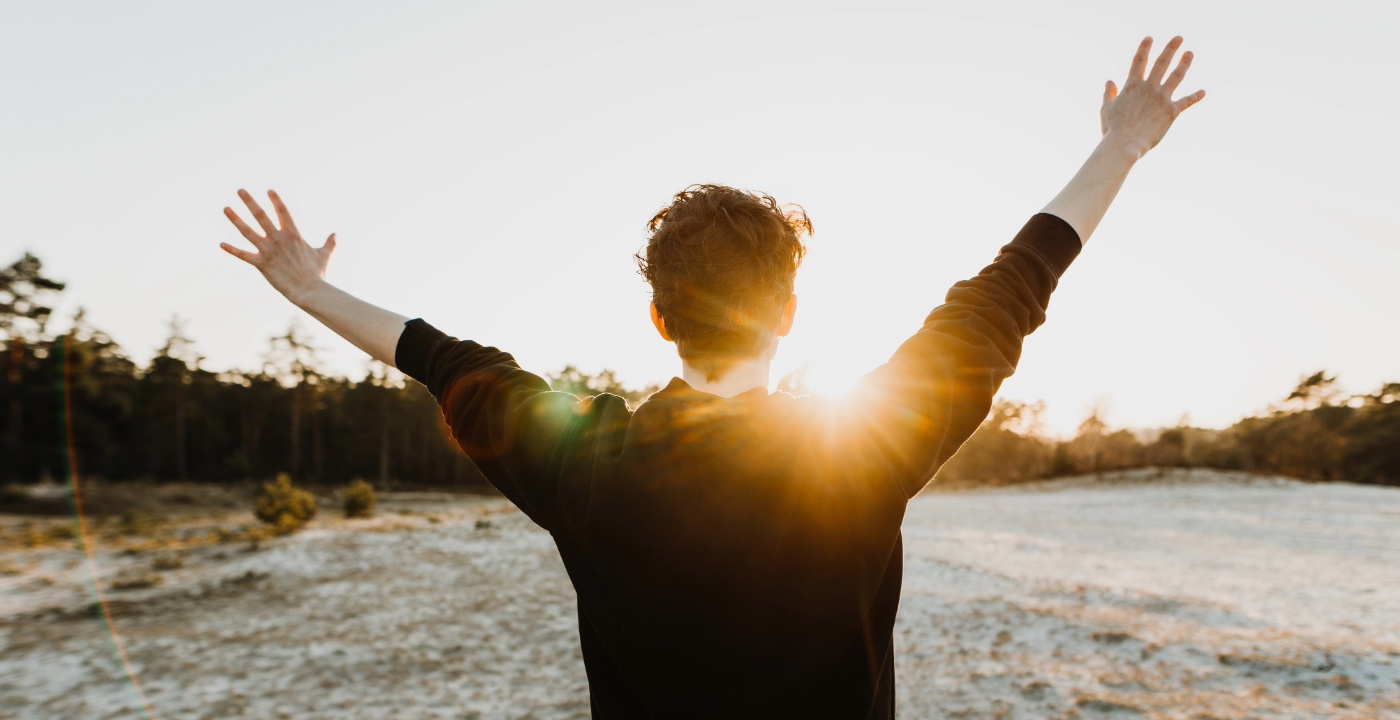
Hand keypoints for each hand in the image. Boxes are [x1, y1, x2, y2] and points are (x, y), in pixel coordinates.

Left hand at [221, 189, 336, 305]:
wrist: (309, 290)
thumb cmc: (317, 273)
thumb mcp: (324, 255)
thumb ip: (329, 243)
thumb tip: (336, 234)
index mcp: (294, 234)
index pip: (283, 212)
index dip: (276, 200)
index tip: (269, 190)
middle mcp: (279, 239)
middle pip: (261, 216)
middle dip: (249, 202)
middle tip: (240, 190)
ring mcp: (269, 250)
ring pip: (248, 231)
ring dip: (235, 219)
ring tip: (225, 208)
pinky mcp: (261, 263)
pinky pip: (243, 255)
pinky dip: (231, 250)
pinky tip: (220, 244)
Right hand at [1100, 36, 1205, 159]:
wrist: (1125, 144)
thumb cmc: (1113, 129)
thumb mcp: (1106, 109)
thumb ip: (1108, 94)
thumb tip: (1109, 81)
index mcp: (1132, 86)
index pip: (1139, 61)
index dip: (1144, 48)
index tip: (1150, 38)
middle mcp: (1149, 87)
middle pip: (1162, 62)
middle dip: (1171, 48)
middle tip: (1179, 38)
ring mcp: (1162, 98)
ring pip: (1177, 75)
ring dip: (1184, 63)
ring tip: (1190, 53)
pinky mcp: (1172, 111)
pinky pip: (1186, 101)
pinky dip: (1195, 96)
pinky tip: (1203, 92)